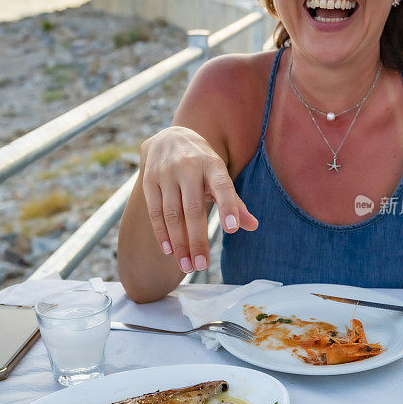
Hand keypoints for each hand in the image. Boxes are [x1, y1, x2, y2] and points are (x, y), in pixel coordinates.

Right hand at [140, 127, 257, 272]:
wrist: (169, 137)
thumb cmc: (202, 164)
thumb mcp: (219, 176)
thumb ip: (235, 202)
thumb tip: (254, 226)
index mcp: (212, 164)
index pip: (222, 186)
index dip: (228, 207)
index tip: (232, 230)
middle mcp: (189, 166)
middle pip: (193, 209)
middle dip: (197, 240)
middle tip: (202, 266)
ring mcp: (166, 173)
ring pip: (172, 214)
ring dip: (179, 243)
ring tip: (187, 266)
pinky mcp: (149, 179)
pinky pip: (155, 211)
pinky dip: (162, 233)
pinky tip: (170, 251)